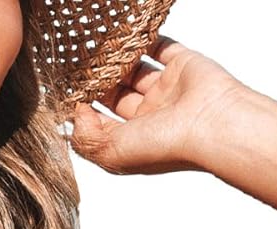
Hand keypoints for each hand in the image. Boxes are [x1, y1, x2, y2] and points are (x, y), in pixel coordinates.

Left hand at [65, 35, 253, 175]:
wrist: (211, 125)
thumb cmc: (163, 146)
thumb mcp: (110, 151)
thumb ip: (85, 136)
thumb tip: (73, 113)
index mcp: (132, 142)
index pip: (100, 124)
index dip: (82, 108)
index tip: (65, 88)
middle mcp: (149, 119)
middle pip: (116, 95)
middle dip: (97, 79)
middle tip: (77, 60)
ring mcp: (166, 91)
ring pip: (136, 70)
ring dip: (117, 58)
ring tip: (96, 43)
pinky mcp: (183, 65)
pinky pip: (161, 47)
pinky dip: (146, 38)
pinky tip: (126, 31)